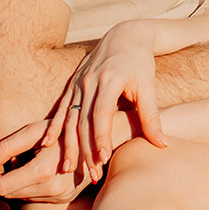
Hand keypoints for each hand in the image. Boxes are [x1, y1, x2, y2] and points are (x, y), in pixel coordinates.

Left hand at [0, 115, 87, 201]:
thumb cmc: (62, 129)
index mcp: (43, 171)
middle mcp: (53, 189)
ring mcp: (60, 197)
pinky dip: (26, 186)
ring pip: (20, 198)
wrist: (97, 139)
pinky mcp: (63, 199)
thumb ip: (5, 148)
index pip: (1, 187)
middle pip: (8, 195)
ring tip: (16, 163)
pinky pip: (34, 197)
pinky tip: (31, 169)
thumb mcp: (33, 132)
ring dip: (11, 184)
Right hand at [59, 20, 163, 175]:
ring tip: (68, 168)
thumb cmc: (140, 63)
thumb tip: (163, 145)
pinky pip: (60, 109)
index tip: (103, 159)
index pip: (101, 115)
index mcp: (109, 80)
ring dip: (68, 145)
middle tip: (90, 174)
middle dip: (85, 149)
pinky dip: (53, 127)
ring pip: (69, 118)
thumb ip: (152, 117)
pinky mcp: (72, 84)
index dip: (101, 138)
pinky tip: (46, 144)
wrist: (125, 35)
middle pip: (83, 121)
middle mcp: (89, 81)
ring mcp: (78, 82)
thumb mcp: (149, 87)